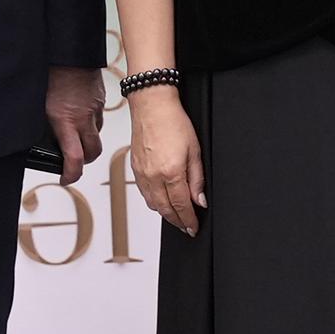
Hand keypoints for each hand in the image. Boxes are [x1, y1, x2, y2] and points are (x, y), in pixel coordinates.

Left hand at [45, 66, 103, 182]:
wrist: (70, 49)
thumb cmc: (50, 73)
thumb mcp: (39, 104)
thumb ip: (43, 123)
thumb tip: (38, 137)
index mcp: (65, 121)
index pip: (74, 159)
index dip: (70, 174)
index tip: (64, 178)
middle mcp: (84, 118)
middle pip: (93, 152)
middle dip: (84, 160)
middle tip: (71, 161)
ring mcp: (95, 108)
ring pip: (96, 134)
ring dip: (87, 139)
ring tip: (73, 133)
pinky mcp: (101, 98)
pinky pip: (98, 117)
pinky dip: (90, 122)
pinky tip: (78, 113)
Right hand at [128, 89, 203, 232]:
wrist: (152, 106)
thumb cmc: (174, 122)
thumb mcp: (195, 151)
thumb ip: (197, 179)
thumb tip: (199, 201)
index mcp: (171, 172)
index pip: (181, 206)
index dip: (188, 220)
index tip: (193, 228)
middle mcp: (153, 176)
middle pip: (165, 209)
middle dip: (177, 221)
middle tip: (187, 227)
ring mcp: (142, 174)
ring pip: (153, 204)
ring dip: (165, 214)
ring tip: (177, 217)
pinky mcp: (135, 169)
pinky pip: (144, 193)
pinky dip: (154, 202)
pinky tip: (162, 201)